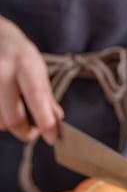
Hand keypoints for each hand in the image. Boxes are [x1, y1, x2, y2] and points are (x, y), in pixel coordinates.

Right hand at [0, 15, 62, 143]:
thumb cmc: (19, 54)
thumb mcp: (38, 69)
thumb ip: (47, 96)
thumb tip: (56, 121)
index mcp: (25, 66)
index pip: (36, 98)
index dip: (44, 122)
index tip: (51, 138)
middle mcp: (2, 72)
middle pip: (11, 117)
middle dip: (25, 131)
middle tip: (33, 132)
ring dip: (9, 125)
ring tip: (16, 115)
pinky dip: (0, 119)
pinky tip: (5, 110)